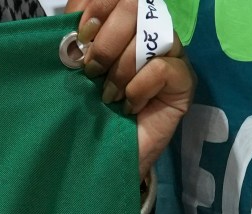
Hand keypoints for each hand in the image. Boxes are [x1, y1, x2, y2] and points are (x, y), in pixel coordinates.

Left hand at [68, 0, 194, 180]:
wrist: (96, 159)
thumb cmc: (81, 113)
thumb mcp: (67, 71)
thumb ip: (71, 38)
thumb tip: (75, 15)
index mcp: (120, 24)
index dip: (98, 7)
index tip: (80, 36)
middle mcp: (148, 33)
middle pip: (136, 5)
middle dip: (106, 40)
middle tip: (91, 72)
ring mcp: (170, 55)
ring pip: (150, 36)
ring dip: (120, 68)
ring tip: (108, 96)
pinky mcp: (183, 81)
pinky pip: (164, 67)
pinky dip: (138, 87)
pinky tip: (129, 106)